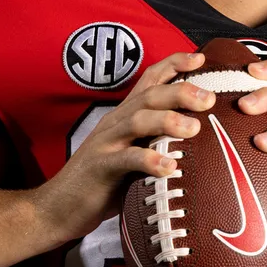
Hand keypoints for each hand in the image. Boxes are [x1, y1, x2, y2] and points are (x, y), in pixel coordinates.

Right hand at [31, 51, 213, 245]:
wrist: (58, 207)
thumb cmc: (103, 181)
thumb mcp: (133, 153)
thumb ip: (157, 140)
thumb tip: (198, 135)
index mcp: (124, 116)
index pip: (149, 80)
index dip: (173, 65)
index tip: (200, 59)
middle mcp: (116, 123)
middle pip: (148, 96)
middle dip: (180, 91)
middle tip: (209, 98)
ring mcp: (106, 144)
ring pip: (137, 121)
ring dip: (167, 121)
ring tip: (194, 128)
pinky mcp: (100, 169)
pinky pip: (125, 161)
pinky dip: (148, 161)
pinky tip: (169, 168)